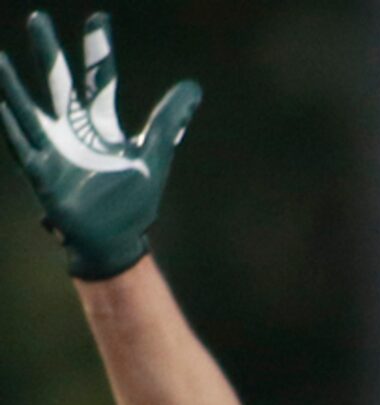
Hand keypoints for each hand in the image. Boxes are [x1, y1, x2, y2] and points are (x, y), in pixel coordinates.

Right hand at [1, 11, 199, 277]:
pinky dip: (12, 125)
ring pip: (30, 109)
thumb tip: (193, 87)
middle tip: (38, 19)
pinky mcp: (43, 173)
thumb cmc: (131, 202)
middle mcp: (75, 131)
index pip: (101, 80)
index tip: (99, 18)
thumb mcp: (154, 157)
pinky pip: (23, 145)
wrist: (112, 241)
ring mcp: (55, 150)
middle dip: (51, 54)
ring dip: (14, 86)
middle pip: (60, 84)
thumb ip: (169, 122)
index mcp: (102, 126)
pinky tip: (2, 104)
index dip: (100, 51)